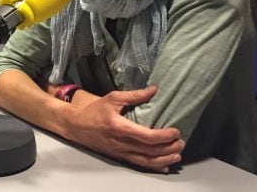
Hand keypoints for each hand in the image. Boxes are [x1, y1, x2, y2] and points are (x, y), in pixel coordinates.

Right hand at [66, 86, 183, 172]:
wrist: (76, 126)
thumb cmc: (93, 111)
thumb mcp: (112, 98)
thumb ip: (134, 95)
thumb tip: (153, 90)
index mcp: (120, 127)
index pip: (147, 136)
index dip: (164, 136)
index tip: (175, 131)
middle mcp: (121, 143)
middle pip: (151, 151)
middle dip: (169, 148)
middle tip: (181, 142)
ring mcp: (120, 152)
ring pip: (147, 161)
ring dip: (164, 160)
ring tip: (177, 154)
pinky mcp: (119, 157)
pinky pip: (139, 165)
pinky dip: (153, 167)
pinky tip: (163, 166)